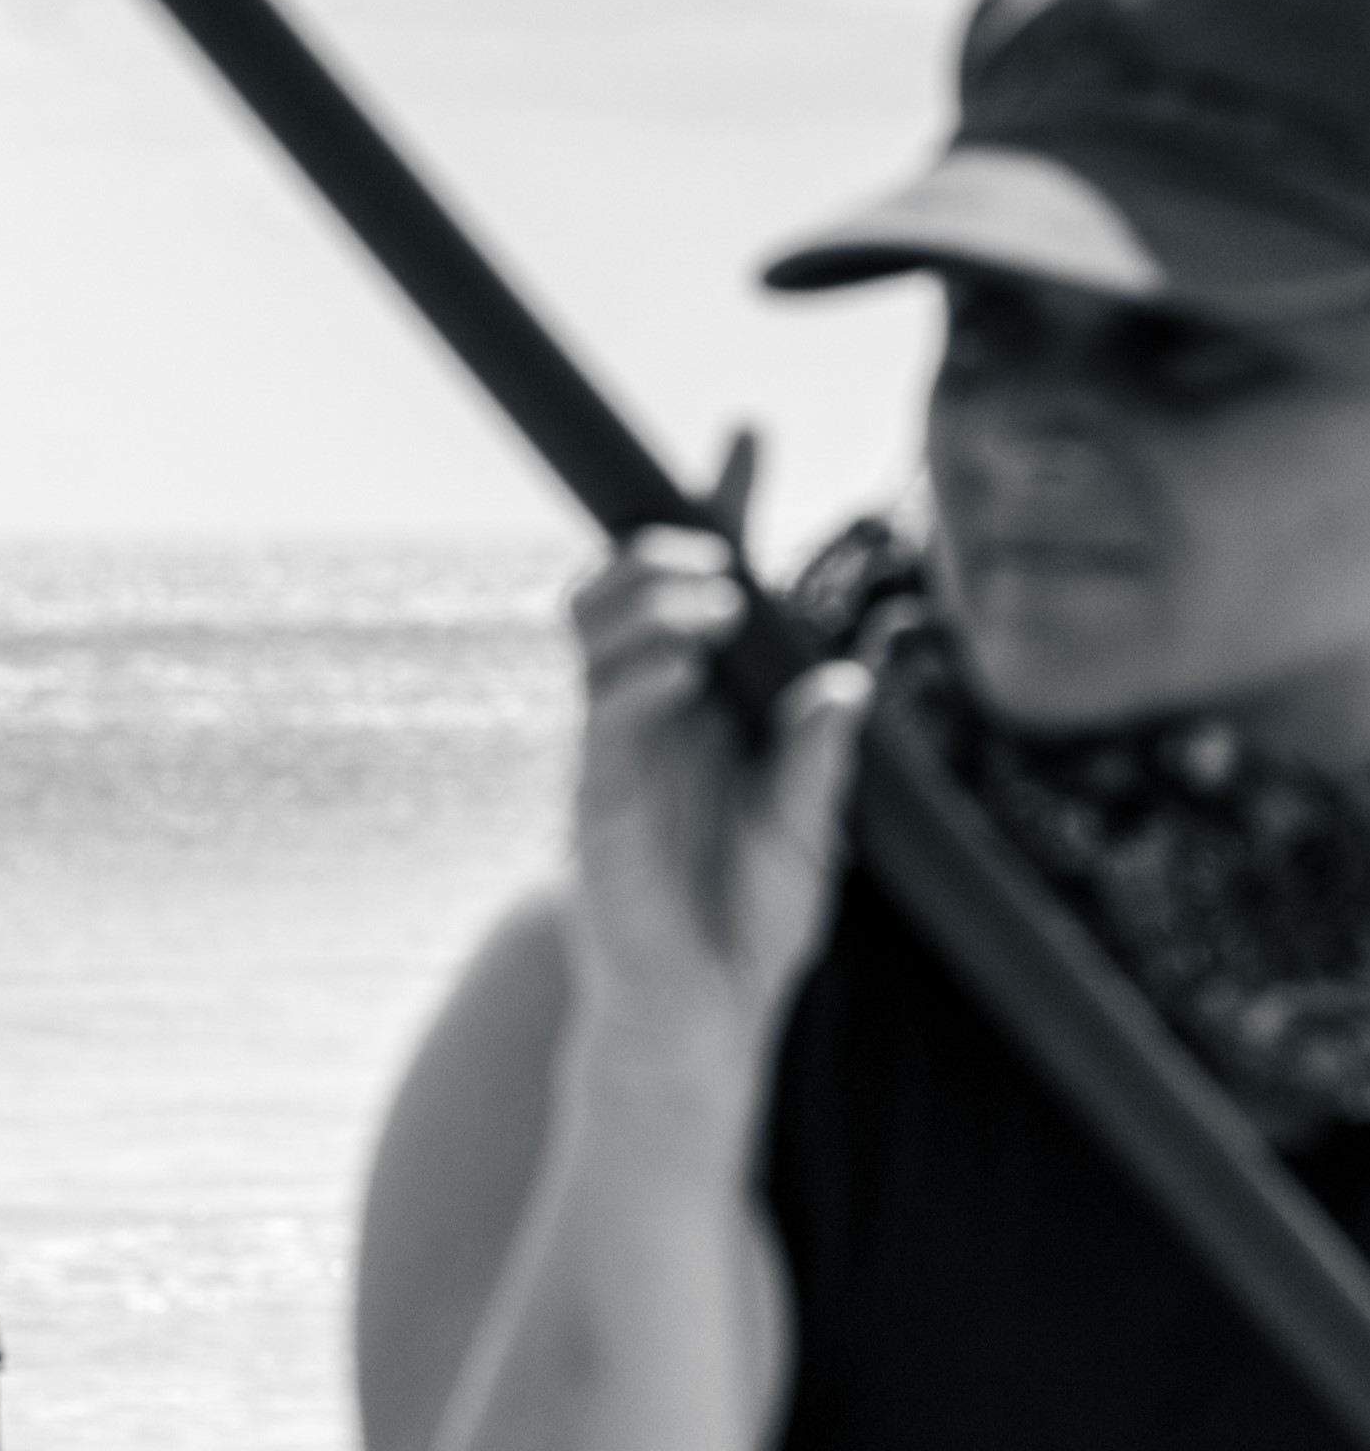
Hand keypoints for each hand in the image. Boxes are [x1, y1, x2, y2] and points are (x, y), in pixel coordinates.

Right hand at [563, 524, 869, 1092]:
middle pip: (627, 588)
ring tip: (711, 598)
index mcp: (711, 704)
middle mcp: (656, 714)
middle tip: (716, 545)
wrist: (704, 1012)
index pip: (706, 586)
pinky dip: (640, 678)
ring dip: (651, 600)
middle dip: (665, 543)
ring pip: (600, 636)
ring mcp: (617, 753)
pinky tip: (683, 667)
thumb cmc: (751, 920)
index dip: (720, 509)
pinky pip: (603, 719)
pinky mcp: (596, 801)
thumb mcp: (815, 828)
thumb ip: (824, 753)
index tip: (746, 439)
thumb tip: (854, 671)